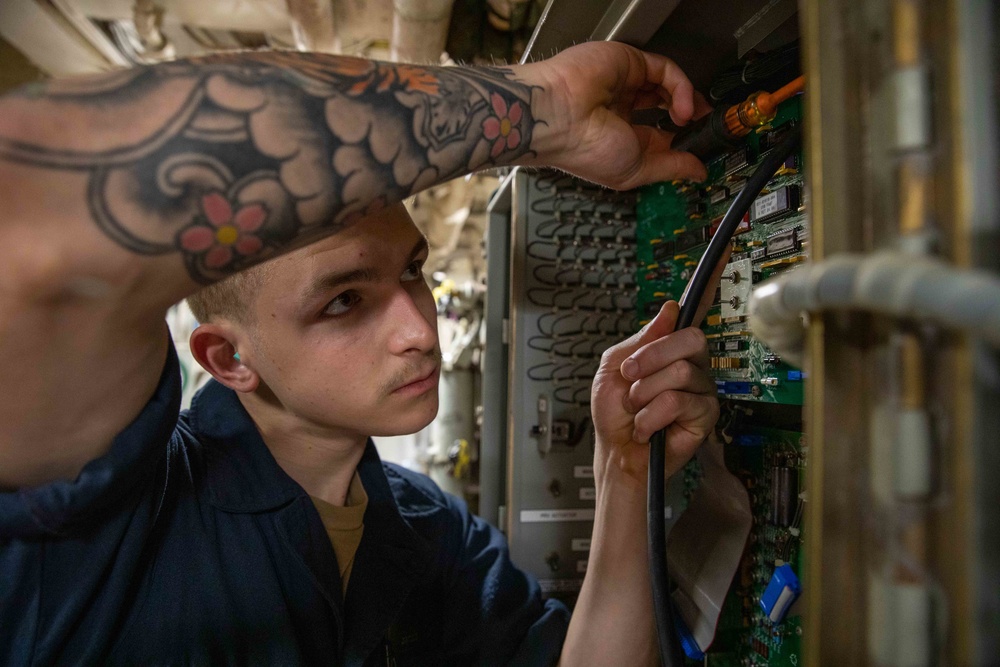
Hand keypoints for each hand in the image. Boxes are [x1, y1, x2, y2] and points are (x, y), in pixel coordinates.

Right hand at [524, 42, 711, 188]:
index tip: (703, 148)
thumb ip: (671, 168)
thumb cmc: (583, 149)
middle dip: (691, 118)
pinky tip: (682, 106)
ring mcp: (626, 84)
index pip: (660, 137)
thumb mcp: (636, 171)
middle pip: (667, 107)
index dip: (683, 141)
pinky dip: (681, 87)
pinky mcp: (630, 62)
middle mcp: (622, 109)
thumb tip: (698, 171)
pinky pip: (665, 70)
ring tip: (692, 118)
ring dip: (688, 102)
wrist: (559, 118)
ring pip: (668, 86)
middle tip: (706, 127)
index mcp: (618, 138)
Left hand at [590, 250, 728, 485]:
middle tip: (630, 377)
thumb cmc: (614, 411)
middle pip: (689, 338)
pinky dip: (651, 416)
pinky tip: (648, 426)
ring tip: (638, 409)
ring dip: (644, 393)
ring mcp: (701, 387)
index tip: (727, 243)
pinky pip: (680, 401)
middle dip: (650, 359)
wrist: (615, 452)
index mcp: (669, 345)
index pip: (694, 309)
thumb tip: (670, 309)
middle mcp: (691, 362)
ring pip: (680, 373)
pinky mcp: (705, 415)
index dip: (710, 278)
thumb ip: (640, 338)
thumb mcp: (613, 366)